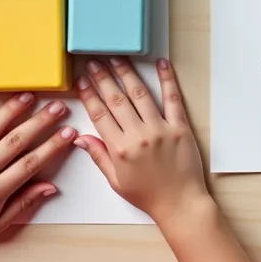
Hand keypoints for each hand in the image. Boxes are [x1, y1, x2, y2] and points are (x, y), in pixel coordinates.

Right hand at [74, 58, 253, 261]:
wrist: (180, 203)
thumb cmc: (148, 195)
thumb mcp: (116, 181)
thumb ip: (99, 156)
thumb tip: (80, 138)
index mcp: (120, 149)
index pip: (99, 115)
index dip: (89, 95)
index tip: (81, 81)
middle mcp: (138, 136)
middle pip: (116, 100)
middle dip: (103, 78)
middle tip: (94, 62)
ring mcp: (160, 129)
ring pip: (140, 95)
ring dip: (127, 73)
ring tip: (117, 58)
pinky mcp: (180, 127)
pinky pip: (173, 99)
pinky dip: (167, 79)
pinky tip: (161, 64)